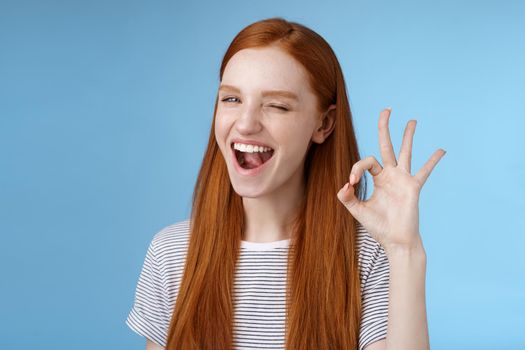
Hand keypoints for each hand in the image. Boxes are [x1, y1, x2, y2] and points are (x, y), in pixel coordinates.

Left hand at [337, 108, 445, 252]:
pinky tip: (441, 150)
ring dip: (408, 136)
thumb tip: (342, 186)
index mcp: (377, 178)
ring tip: (412, 121)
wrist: (395, 240)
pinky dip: (432, 161)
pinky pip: (424, 171)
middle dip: (384, 127)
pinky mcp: (413, 187)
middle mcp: (390, 175)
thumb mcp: (357, 210)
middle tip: (386, 110)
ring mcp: (403, 179)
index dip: (356, 168)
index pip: (366, 162)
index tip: (351, 183)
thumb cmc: (377, 226)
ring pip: (405, 152)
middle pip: (386, 145)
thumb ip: (347, 198)